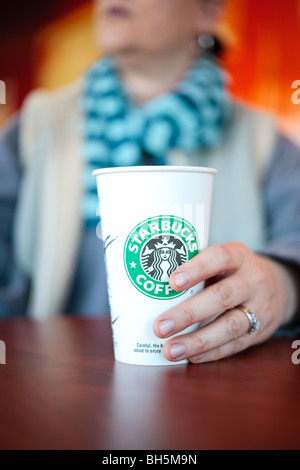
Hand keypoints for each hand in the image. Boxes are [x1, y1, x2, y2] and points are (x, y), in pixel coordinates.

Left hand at [153, 242, 295, 362]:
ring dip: (197, 341)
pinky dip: (211, 352)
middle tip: (160, 327)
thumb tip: (149, 287)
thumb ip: (196, 268)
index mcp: (238, 256)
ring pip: (229, 326)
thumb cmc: (232, 272)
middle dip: (188, 314)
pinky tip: (190, 357)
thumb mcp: (221, 261)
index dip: (196, 269)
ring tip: (170, 350)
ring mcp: (259, 307)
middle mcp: (252, 280)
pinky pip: (235, 345)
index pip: (219, 257)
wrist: (276, 287)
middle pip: (221, 297)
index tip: (171, 282)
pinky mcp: (259, 331)